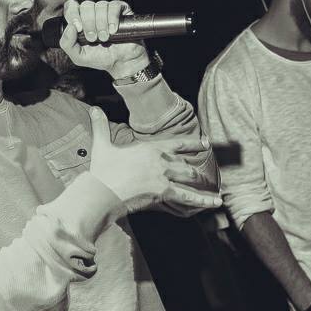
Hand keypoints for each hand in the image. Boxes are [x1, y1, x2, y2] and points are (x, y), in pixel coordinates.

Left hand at [57, 0, 150, 78]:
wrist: (121, 62)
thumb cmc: (100, 58)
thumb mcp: (78, 56)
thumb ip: (67, 43)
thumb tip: (70, 26)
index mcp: (80, 20)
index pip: (71, 6)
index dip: (73, 14)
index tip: (78, 28)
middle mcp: (93, 12)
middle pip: (85, 6)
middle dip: (88, 23)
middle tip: (94, 39)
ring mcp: (107, 10)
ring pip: (100, 5)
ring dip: (101, 23)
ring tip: (105, 38)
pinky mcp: (121, 10)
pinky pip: (114, 6)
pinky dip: (112, 18)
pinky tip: (113, 30)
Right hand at [86, 107, 221, 213]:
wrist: (102, 191)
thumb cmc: (102, 170)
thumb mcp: (101, 145)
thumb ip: (100, 126)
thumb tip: (93, 108)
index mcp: (150, 148)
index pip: (178, 143)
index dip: (194, 143)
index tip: (206, 142)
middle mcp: (161, 160)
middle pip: (185, 164)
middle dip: (196, 169)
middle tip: (206, 172)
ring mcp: (164, 176)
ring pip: (190, 177)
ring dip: (202, 184)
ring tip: (215, 190)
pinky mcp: (163, 193)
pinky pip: (188, 197)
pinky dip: (204, 200)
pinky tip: (216, 202)